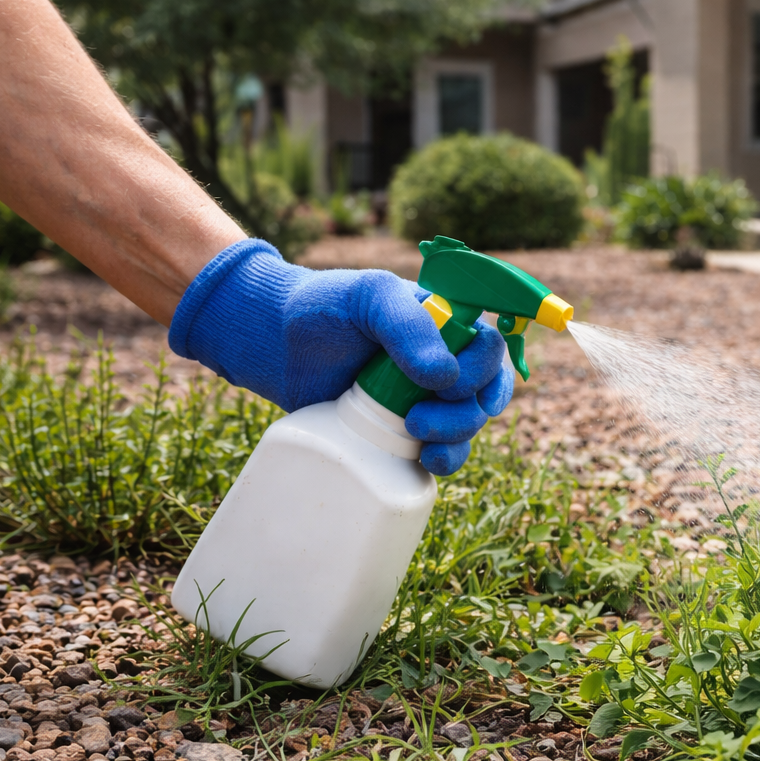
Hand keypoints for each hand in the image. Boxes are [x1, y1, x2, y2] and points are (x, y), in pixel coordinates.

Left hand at [168, 240, 511, 474]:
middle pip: (484, 394)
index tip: (447, 384)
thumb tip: (447, 378)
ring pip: (467, 426)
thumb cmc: (322, 307)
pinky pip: (441, 449)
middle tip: (418, 420)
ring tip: (421, 442)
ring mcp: (423, 397)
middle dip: (465, 413)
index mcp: (446, 325)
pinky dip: (445, 460)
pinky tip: (429, 462)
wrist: (269, 341)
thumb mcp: (367, 298)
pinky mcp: (401, 430)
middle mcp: (442, 362)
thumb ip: (407, 326)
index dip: (482, 371)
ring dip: (457, 439)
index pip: (490, 349)